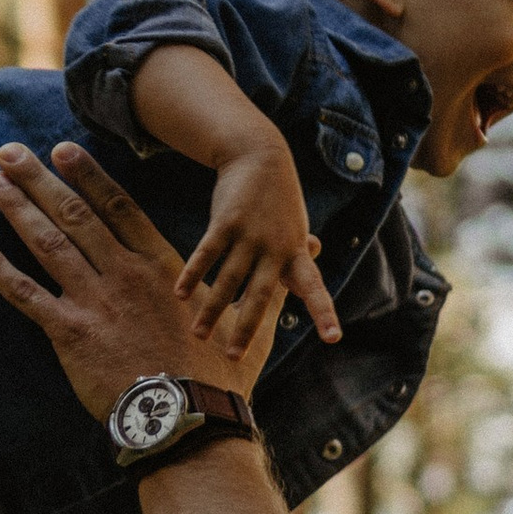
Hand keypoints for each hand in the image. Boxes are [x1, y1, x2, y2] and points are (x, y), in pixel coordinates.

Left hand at [0, 143, 278, 422]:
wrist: (191, 421)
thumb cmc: (223, 378)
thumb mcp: (255, 320)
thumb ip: (268, 281)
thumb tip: (311, 250)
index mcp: (161, 266)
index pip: (118, 207)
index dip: (88, 176)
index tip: (62, 150)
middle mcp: (123, 274)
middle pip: (75, 213)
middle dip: (39, 178)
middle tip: (10, 150)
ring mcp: (95, 301)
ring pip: (48, 242)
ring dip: (17, 208)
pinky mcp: (70, 333)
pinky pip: (25, 295)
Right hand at [180, 139, 342, 350]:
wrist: (261, 156)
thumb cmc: (280, 201)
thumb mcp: (296, 228)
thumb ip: (301, 254)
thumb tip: (313, 271)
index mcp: (297, 254)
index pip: (315, 288)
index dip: (324, 313)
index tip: (333, 338)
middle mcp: (275, 248)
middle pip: (259, 295)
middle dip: (245, 327)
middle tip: (234, 357)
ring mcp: (250, 235)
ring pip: (228, 279)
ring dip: (211, 309)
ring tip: (198, 335)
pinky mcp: (226, 222)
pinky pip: (207, 254)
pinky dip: (193, 274)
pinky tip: (179, 294)